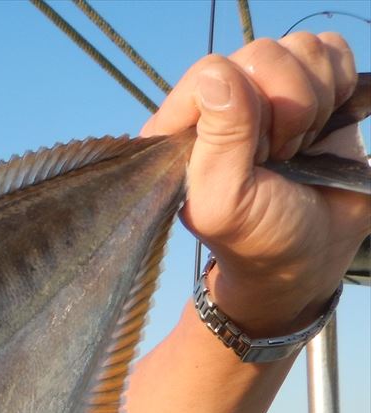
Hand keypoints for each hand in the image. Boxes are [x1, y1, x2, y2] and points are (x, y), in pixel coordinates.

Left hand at [141, 33, 370, 334]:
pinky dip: (340, 86)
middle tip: (280, 155)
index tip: (256, 153)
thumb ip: (218, 142)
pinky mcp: (314, 84)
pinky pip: (332, 50)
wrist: (311, 253)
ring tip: (297, 147)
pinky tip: (322, 126)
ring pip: (301, 49)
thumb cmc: (259, 236)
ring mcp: (268, 90)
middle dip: (286, 109)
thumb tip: (218, 74)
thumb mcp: (226, 203)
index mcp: (182, 127)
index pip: (212, 70)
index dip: (246, 107)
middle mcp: (222, 101)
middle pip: (262, 55)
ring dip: (314, 103)